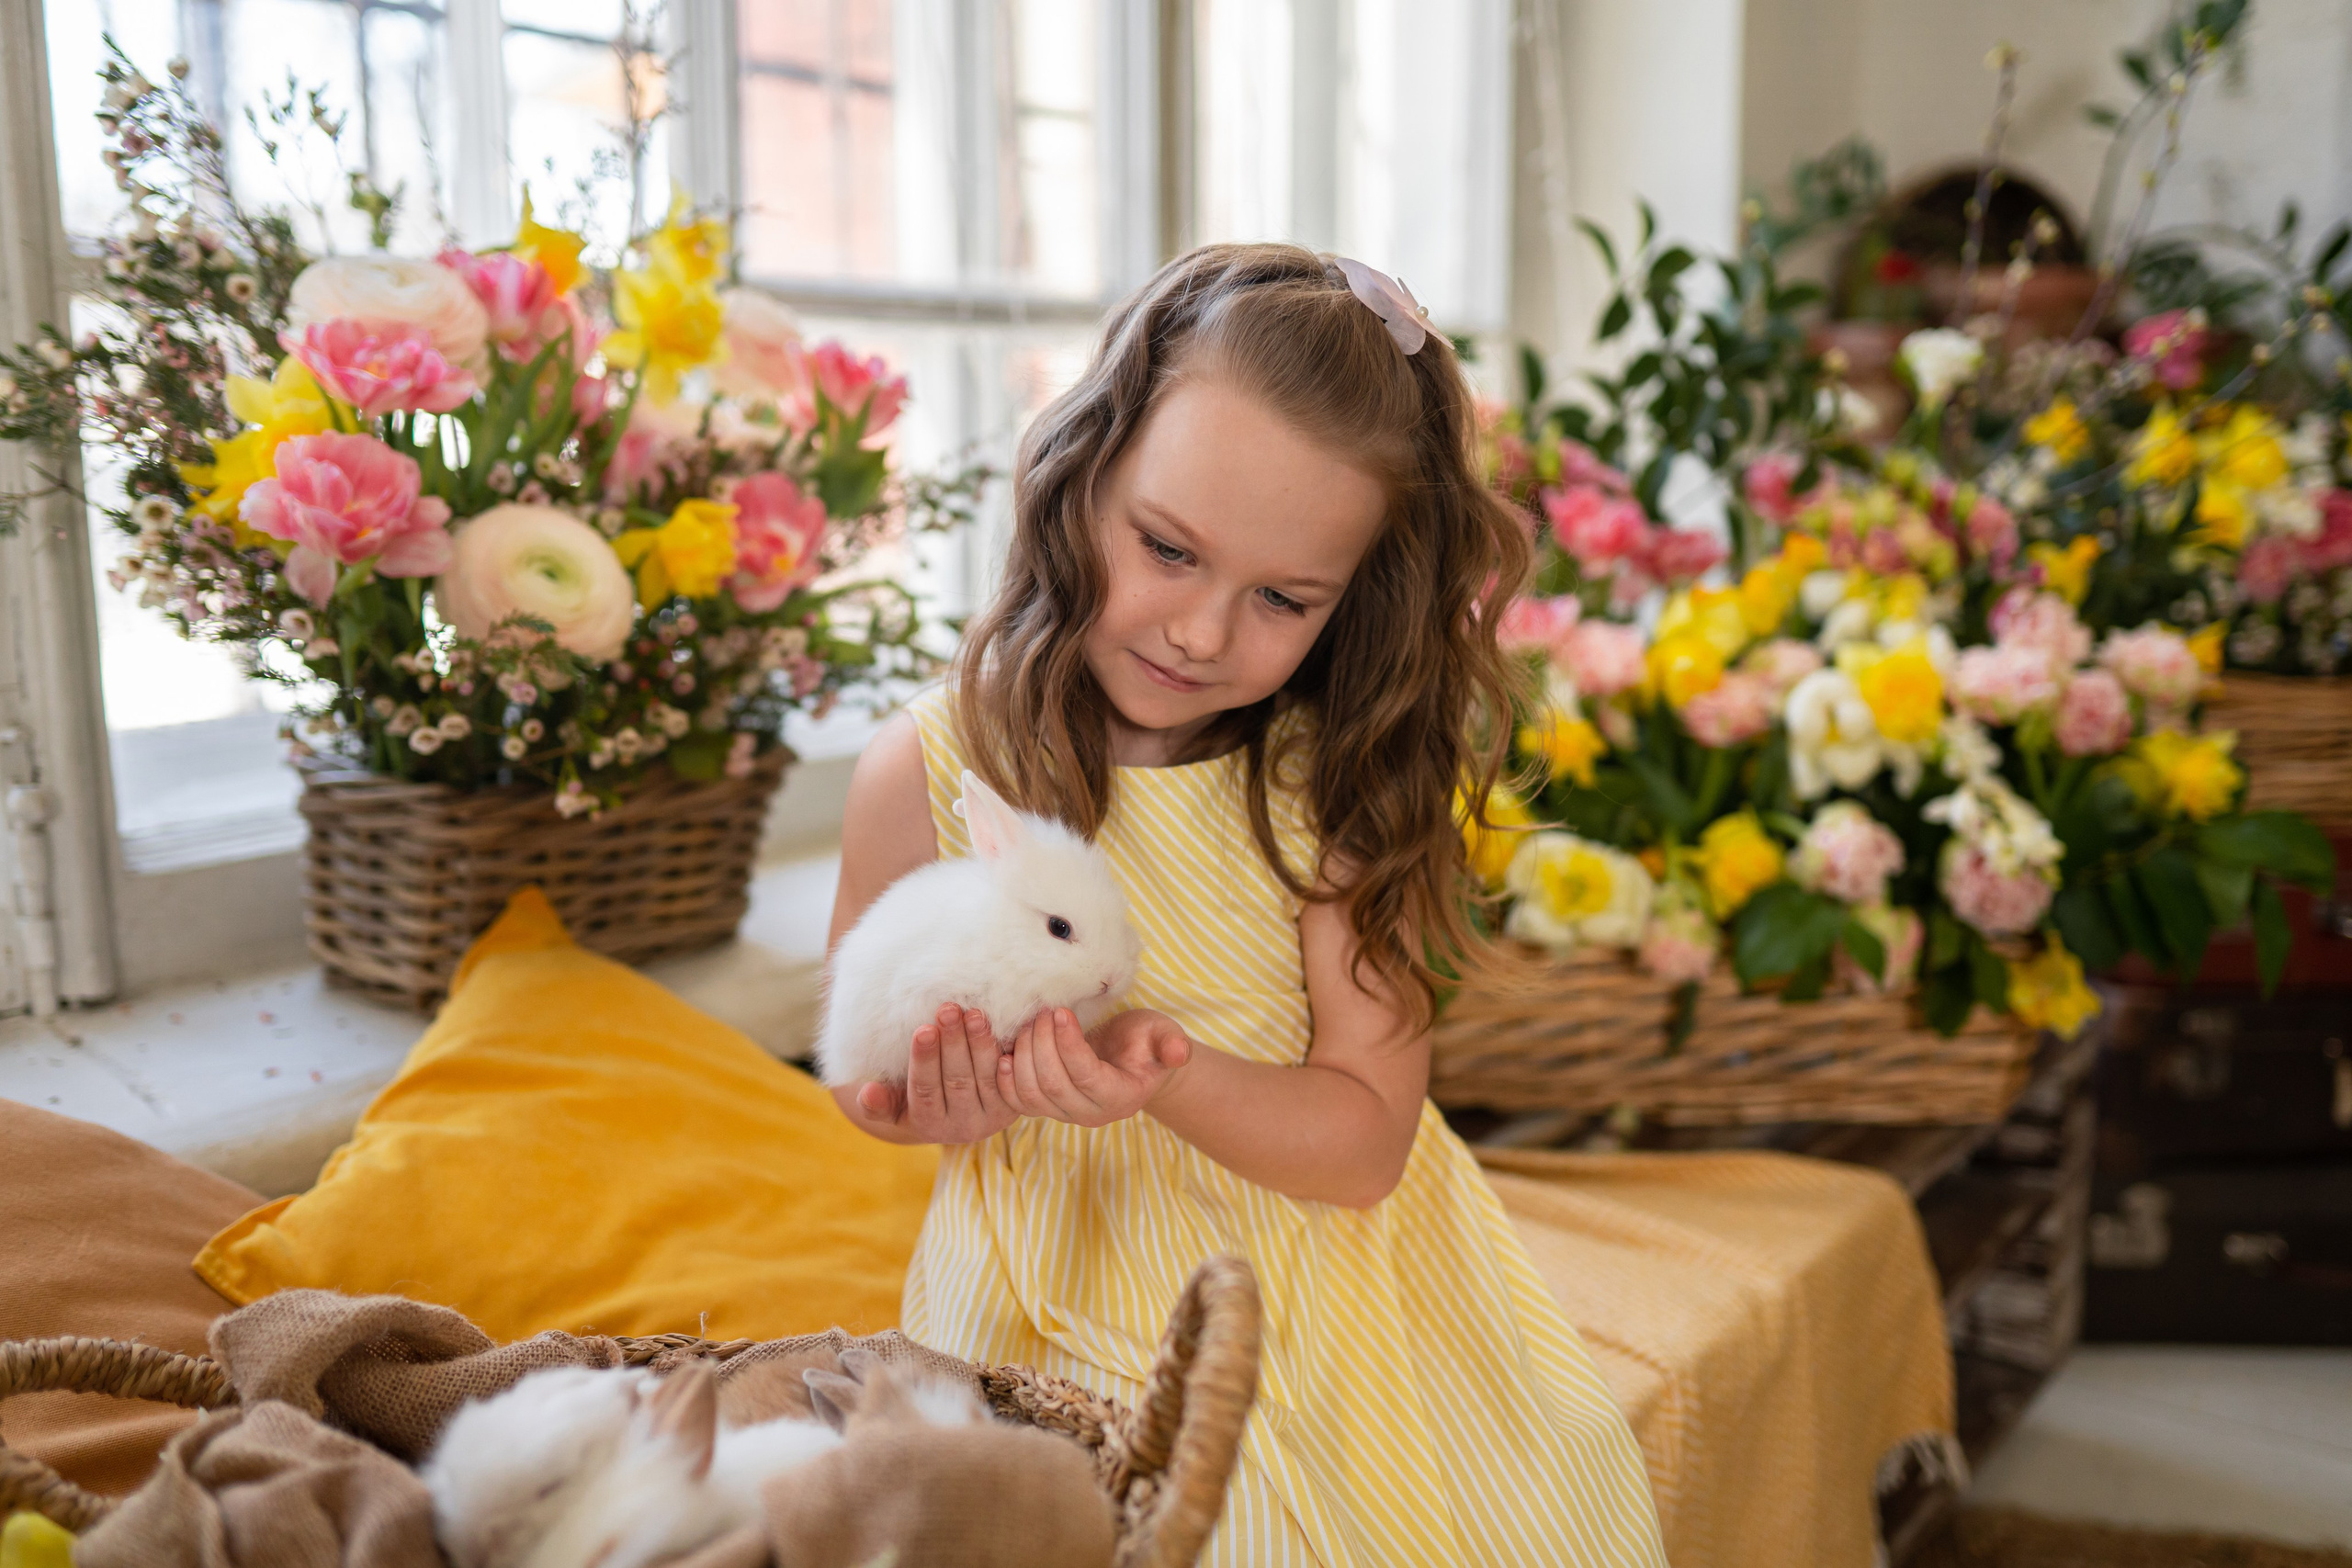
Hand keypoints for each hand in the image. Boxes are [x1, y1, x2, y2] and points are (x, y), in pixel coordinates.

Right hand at [854, 1004, 1020, 1144]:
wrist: (958, 1112)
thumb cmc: (916, 1099)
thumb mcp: (894, 1107)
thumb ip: (878, 1103)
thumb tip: (865, 1093)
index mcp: (929, 1126)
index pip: (925, 1090)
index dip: (925, 1061)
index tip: (923, 1030)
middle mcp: (963, 1127)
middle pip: (957, 1081)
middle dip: (953, 1043)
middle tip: (948, 1009)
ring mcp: (992, 1117)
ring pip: (985, 1077)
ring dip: (980, 1043)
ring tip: (974, 1013)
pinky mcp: (1014, 1104)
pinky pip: (1010, 1076)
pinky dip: (1005, 1051)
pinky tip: (1002, 1026)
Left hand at [995, 1006, 1191, 1128]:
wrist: (1129, 1059)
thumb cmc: (1146, 1042)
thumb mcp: (1165, 1035)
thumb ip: (1173, 1044)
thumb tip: (1179, 1053)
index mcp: (1122, 1097)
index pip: (1086, 1077)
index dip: (1068, 1046)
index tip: (1060, 1012)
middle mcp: (1091, 1114)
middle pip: (1053, 1085)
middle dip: (1041, 1045)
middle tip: (1042, 1012)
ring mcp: (1065, 1114)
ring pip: (1031, 1095)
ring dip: (1023, 1056)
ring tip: (1030, 1024)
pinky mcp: (1045, 1108)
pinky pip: (1017, 1102)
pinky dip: (1006, 1080)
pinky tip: (1005, 1054)